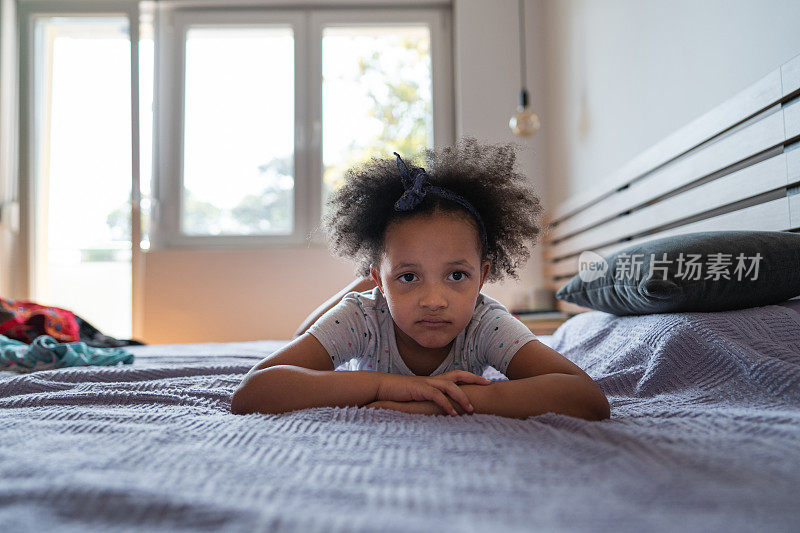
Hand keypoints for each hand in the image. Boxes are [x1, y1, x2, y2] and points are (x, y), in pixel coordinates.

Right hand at [375, 370, 490, 415]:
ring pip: (450, 386)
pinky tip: (452, 414)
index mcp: (434, 380)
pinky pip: (436, 396)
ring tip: (471, 410)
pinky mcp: (418, 390)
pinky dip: (446, 404)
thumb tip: (442, 410)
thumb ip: (430, 400)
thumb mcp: (418, 396)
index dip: (471, 377)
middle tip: (489, 385)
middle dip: (474, 379)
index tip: (486, 381)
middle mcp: (433, 380)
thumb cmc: (399, 394)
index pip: (457, 375)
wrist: (381, 387)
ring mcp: (426, 383)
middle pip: (458, 375)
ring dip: (462, 398)